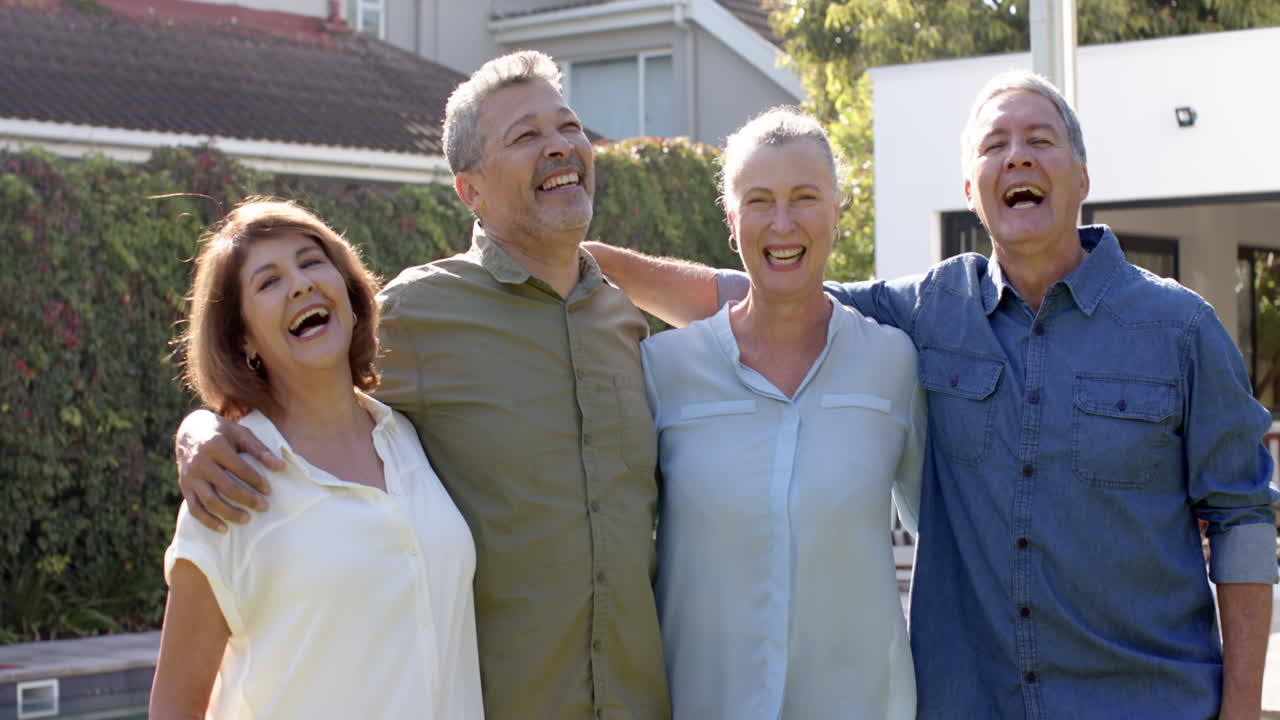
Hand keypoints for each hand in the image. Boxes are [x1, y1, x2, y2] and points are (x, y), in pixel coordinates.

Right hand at [174, 409, 282, 531]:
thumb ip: (260, 450)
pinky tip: (223, 528)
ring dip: (229, 513)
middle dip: (247, 499)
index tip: (269, 490)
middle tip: (264, 507)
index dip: (255, 480)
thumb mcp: (241, 433)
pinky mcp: (185, 487)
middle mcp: (200, 462)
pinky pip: (195, 508)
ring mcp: (190, 477)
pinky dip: (208, 520)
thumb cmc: (222, 433)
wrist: (190, 431)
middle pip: (226, 486)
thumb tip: (280, 467)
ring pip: (209, 501)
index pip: (239, 468)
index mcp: (215, 446)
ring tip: (247, 519)